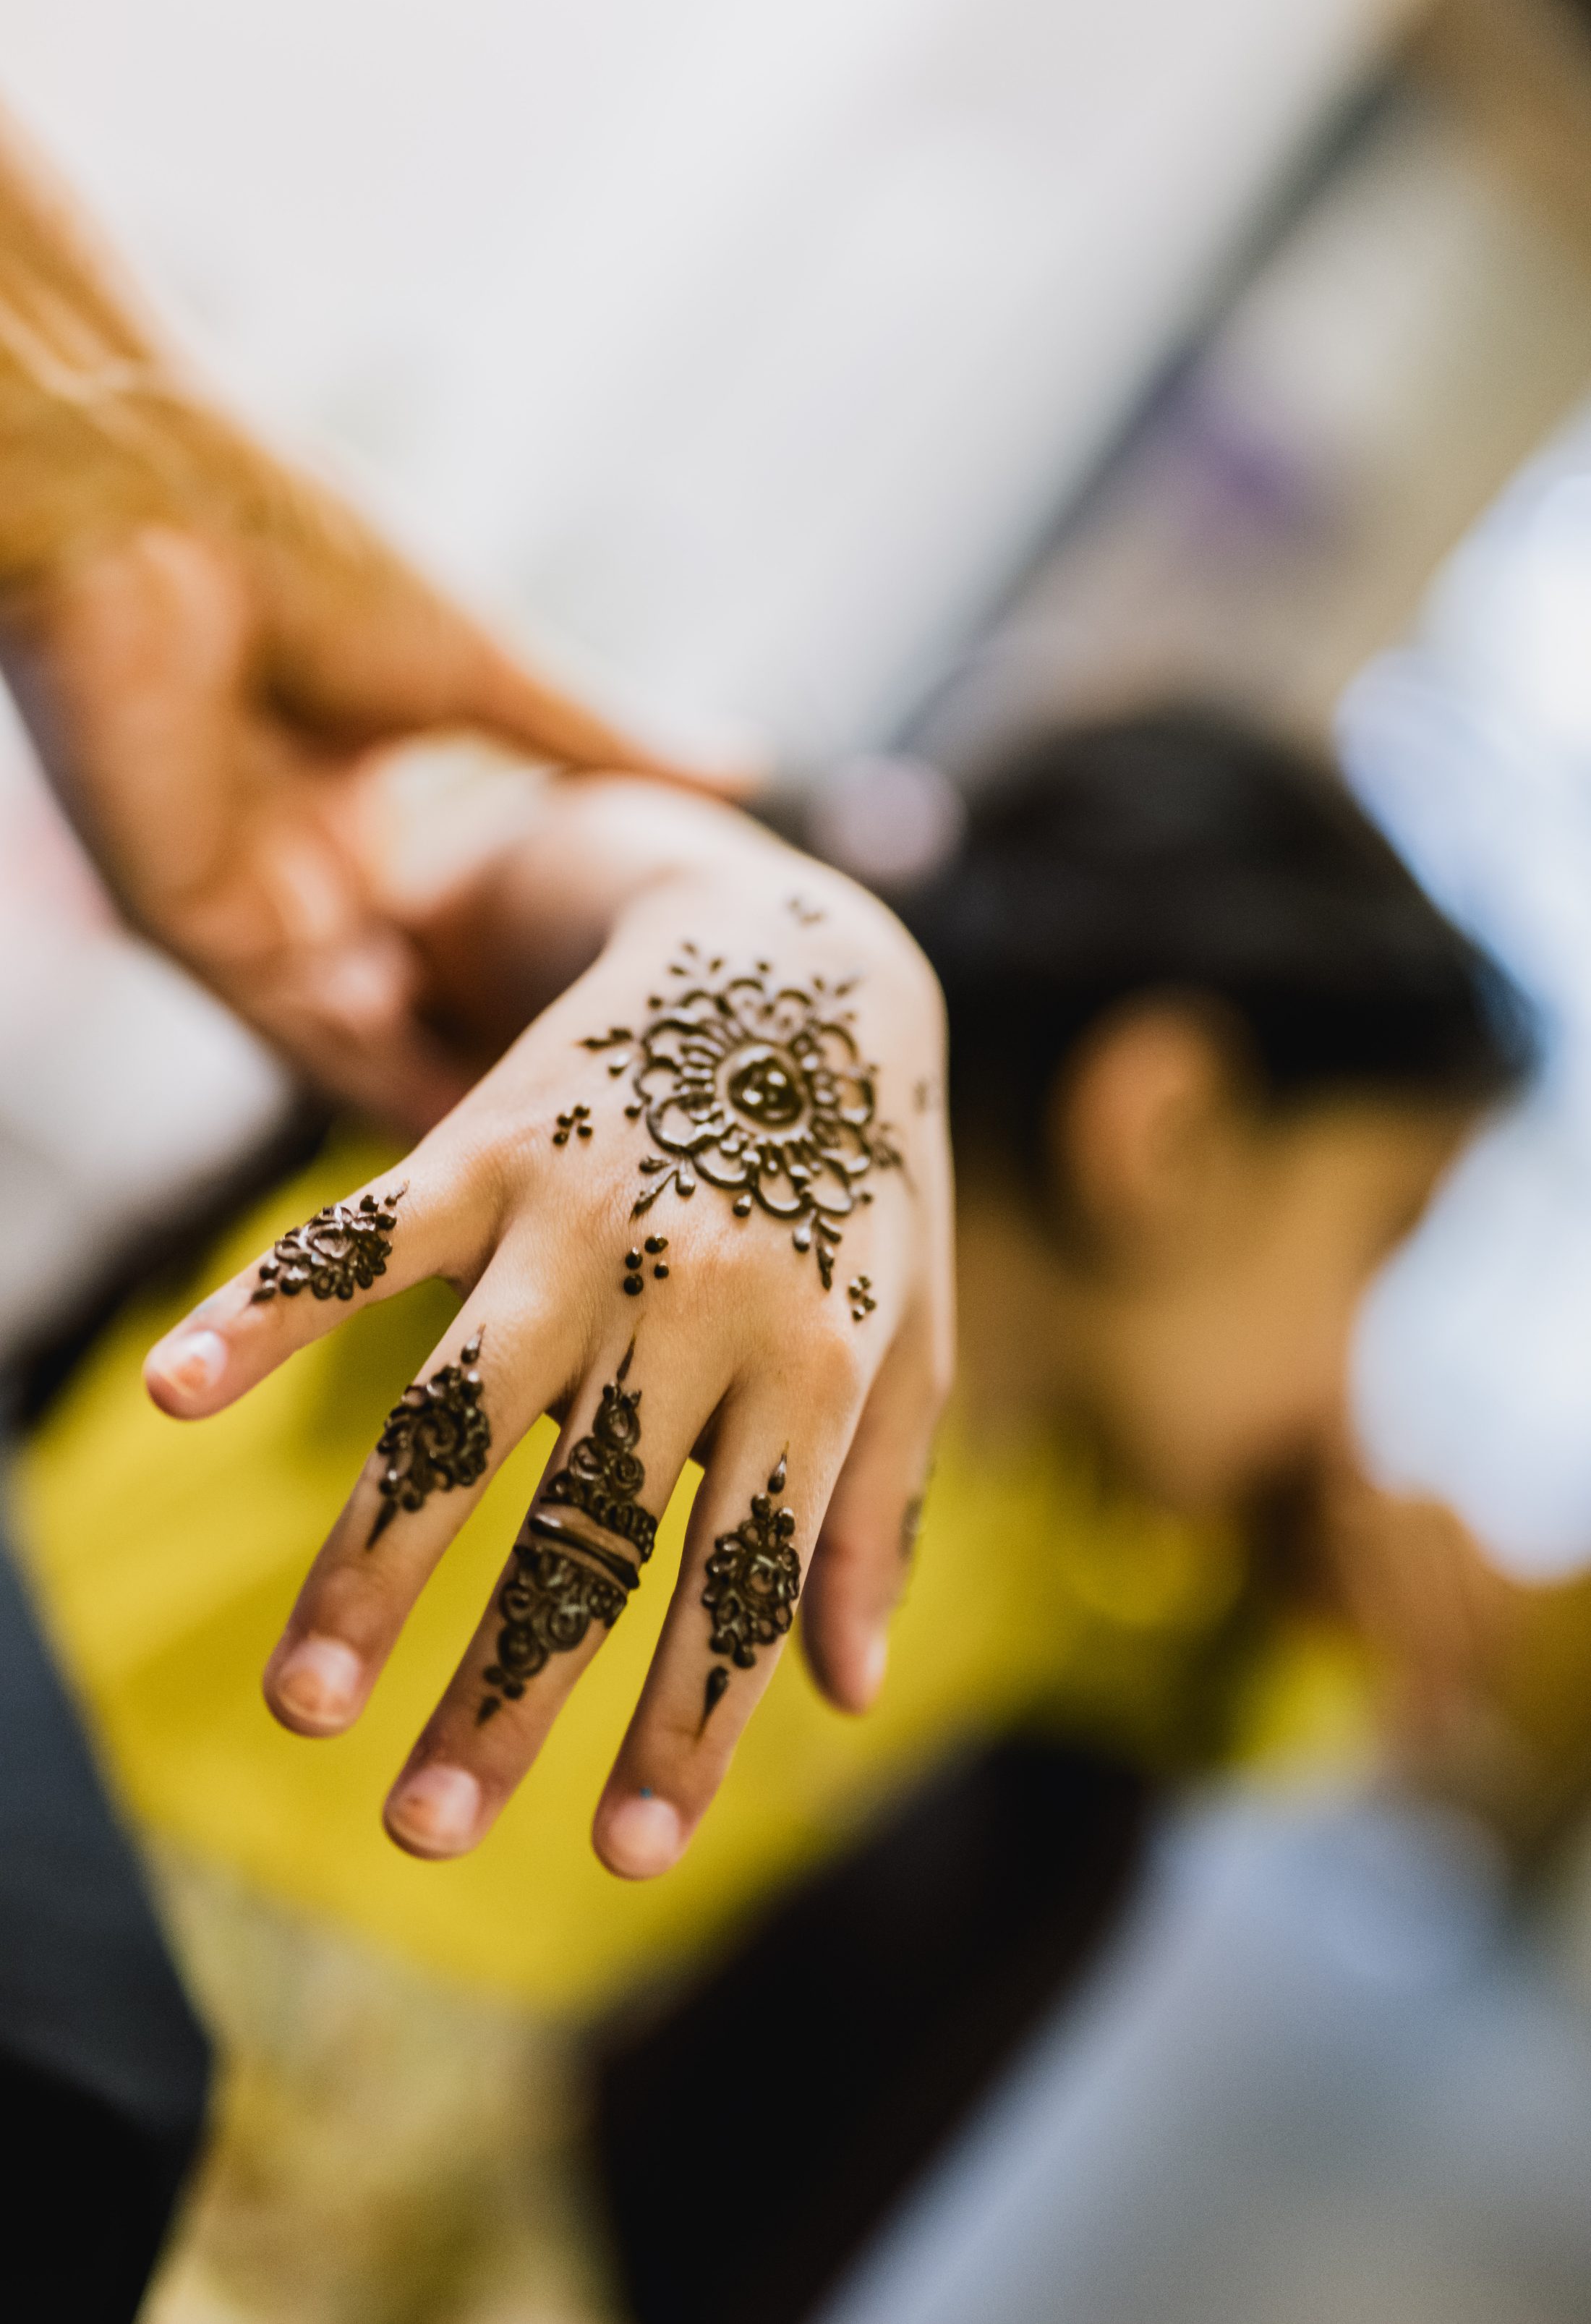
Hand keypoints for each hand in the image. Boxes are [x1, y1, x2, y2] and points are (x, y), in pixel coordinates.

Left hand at [0, 100, 709, 1128]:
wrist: (155, 511)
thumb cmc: (310, 557)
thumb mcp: (496, 670)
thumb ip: (608, 742)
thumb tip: (749, 766)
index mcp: (356, 801)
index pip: (454, 937)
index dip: (536, 999)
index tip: (637, 1064)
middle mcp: (301, 868)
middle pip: (414, 1007)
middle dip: (501, 1075)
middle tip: (615, 1158)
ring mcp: (249, 906)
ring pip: (362, 1046)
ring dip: (449, 1107)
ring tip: (566, 1183)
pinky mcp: (198, 932)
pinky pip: (296, 1042)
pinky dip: (374, 1090)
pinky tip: (470, 1145)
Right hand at [143, 818, 952, 1876]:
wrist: (803, 967)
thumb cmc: (862, 1188)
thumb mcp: (912, 1345)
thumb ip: (876, 1512)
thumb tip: (846, 1702)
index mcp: (813, 1366)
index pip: (741, 1580)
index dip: (687, 1721)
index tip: (620, 1857)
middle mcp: (695, 1302)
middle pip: (587, 1527)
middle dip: (507, 1688)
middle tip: (423, 1832)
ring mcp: (578, 1220)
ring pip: (456, 1413)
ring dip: (372, 1562)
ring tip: (301, 1703)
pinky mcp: (486, 1146)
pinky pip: (360, 1236)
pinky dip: (262, 1308)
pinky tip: (170, 1392)